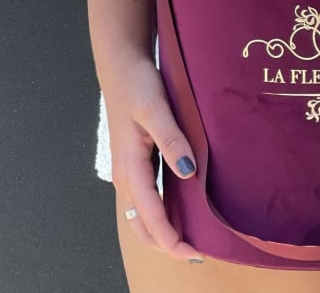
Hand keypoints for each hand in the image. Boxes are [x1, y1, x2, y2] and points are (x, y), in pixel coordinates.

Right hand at [101, 48, 201, 261]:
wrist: (122, 65)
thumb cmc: (137, 84)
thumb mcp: (155, 108)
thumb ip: (171, 139)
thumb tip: (188, 172)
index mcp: (129, 166)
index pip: (150, 215)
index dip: (171, 238)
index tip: (193, 253)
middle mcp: (125, 174)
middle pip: (142, 224)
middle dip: (166, 243)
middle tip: (197, 252)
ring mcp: (128, 169)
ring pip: (143, 214)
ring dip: (163, 230)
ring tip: (192, 236)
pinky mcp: (134, 161)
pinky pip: (146, 198)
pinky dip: (160, 212)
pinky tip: (181, 208)